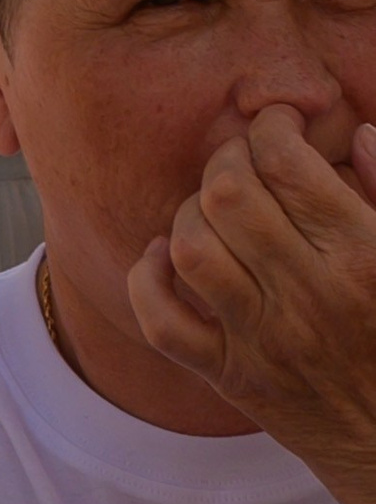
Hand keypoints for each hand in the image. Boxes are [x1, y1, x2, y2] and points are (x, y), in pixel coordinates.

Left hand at [129, 108, 375, 503]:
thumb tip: (361, 136)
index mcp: (364, 257)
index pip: (288, 163)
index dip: (273, 127)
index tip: (280, 126)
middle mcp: (311, 296)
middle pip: (229, 194)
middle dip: (228, 159)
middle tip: (244, 161)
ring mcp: (265, 341)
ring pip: (190, 248)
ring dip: (191, 213)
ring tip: (213, 210)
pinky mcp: (232, 378)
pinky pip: (161, 322)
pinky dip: (149, 279)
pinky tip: (166, 257)